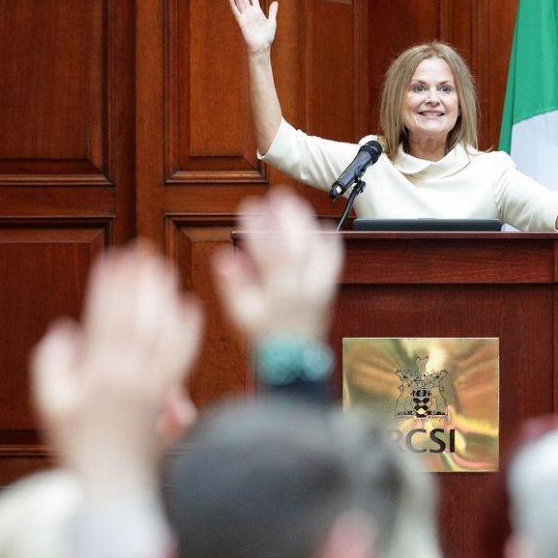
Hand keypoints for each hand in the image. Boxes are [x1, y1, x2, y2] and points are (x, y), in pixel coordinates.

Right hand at [30, 243, 202, 494]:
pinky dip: (188, 330)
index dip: (109, 285)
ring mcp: (153, 386)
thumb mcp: (50, 406)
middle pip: (137, 318)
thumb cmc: (78, 445)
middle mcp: (128, 377)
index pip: (105, 319)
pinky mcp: (170, 396)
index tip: (113, 257)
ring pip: (162, 332)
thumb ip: (52, 364)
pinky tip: (190, 306)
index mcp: (96, 376)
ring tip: (164, 269)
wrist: (114, 484)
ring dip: (163, 297)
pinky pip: (183, 356)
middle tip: (143, 251)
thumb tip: (67, 328)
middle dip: (139, 282)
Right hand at [211, 187, 342, 343]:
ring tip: (295, 204)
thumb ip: (232, 284)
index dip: (258, 229)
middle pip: (297, 248)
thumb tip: (223, 255)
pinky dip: (330, 242)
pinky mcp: (328, 290)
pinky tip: (323, 226)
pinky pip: (333, 262)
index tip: (249, 207)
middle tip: (277, 196)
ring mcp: (318, 289)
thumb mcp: (240, 314)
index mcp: (277, 293)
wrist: (292, 361)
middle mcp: (300, 289)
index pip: (268, 255)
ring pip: (317, 251)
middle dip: (287, 219)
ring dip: (307, 225)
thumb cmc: (262, 335)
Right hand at [229, 0, 277, 54]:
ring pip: (240, 3)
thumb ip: (272, 11)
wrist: (262, 47)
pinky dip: (233, 5)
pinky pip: (236, 12)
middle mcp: (250, 13)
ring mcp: (245, 17)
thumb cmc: (267, 37)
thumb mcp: (272, 22)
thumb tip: (275, 2)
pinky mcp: (241, 22)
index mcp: (257, 12)